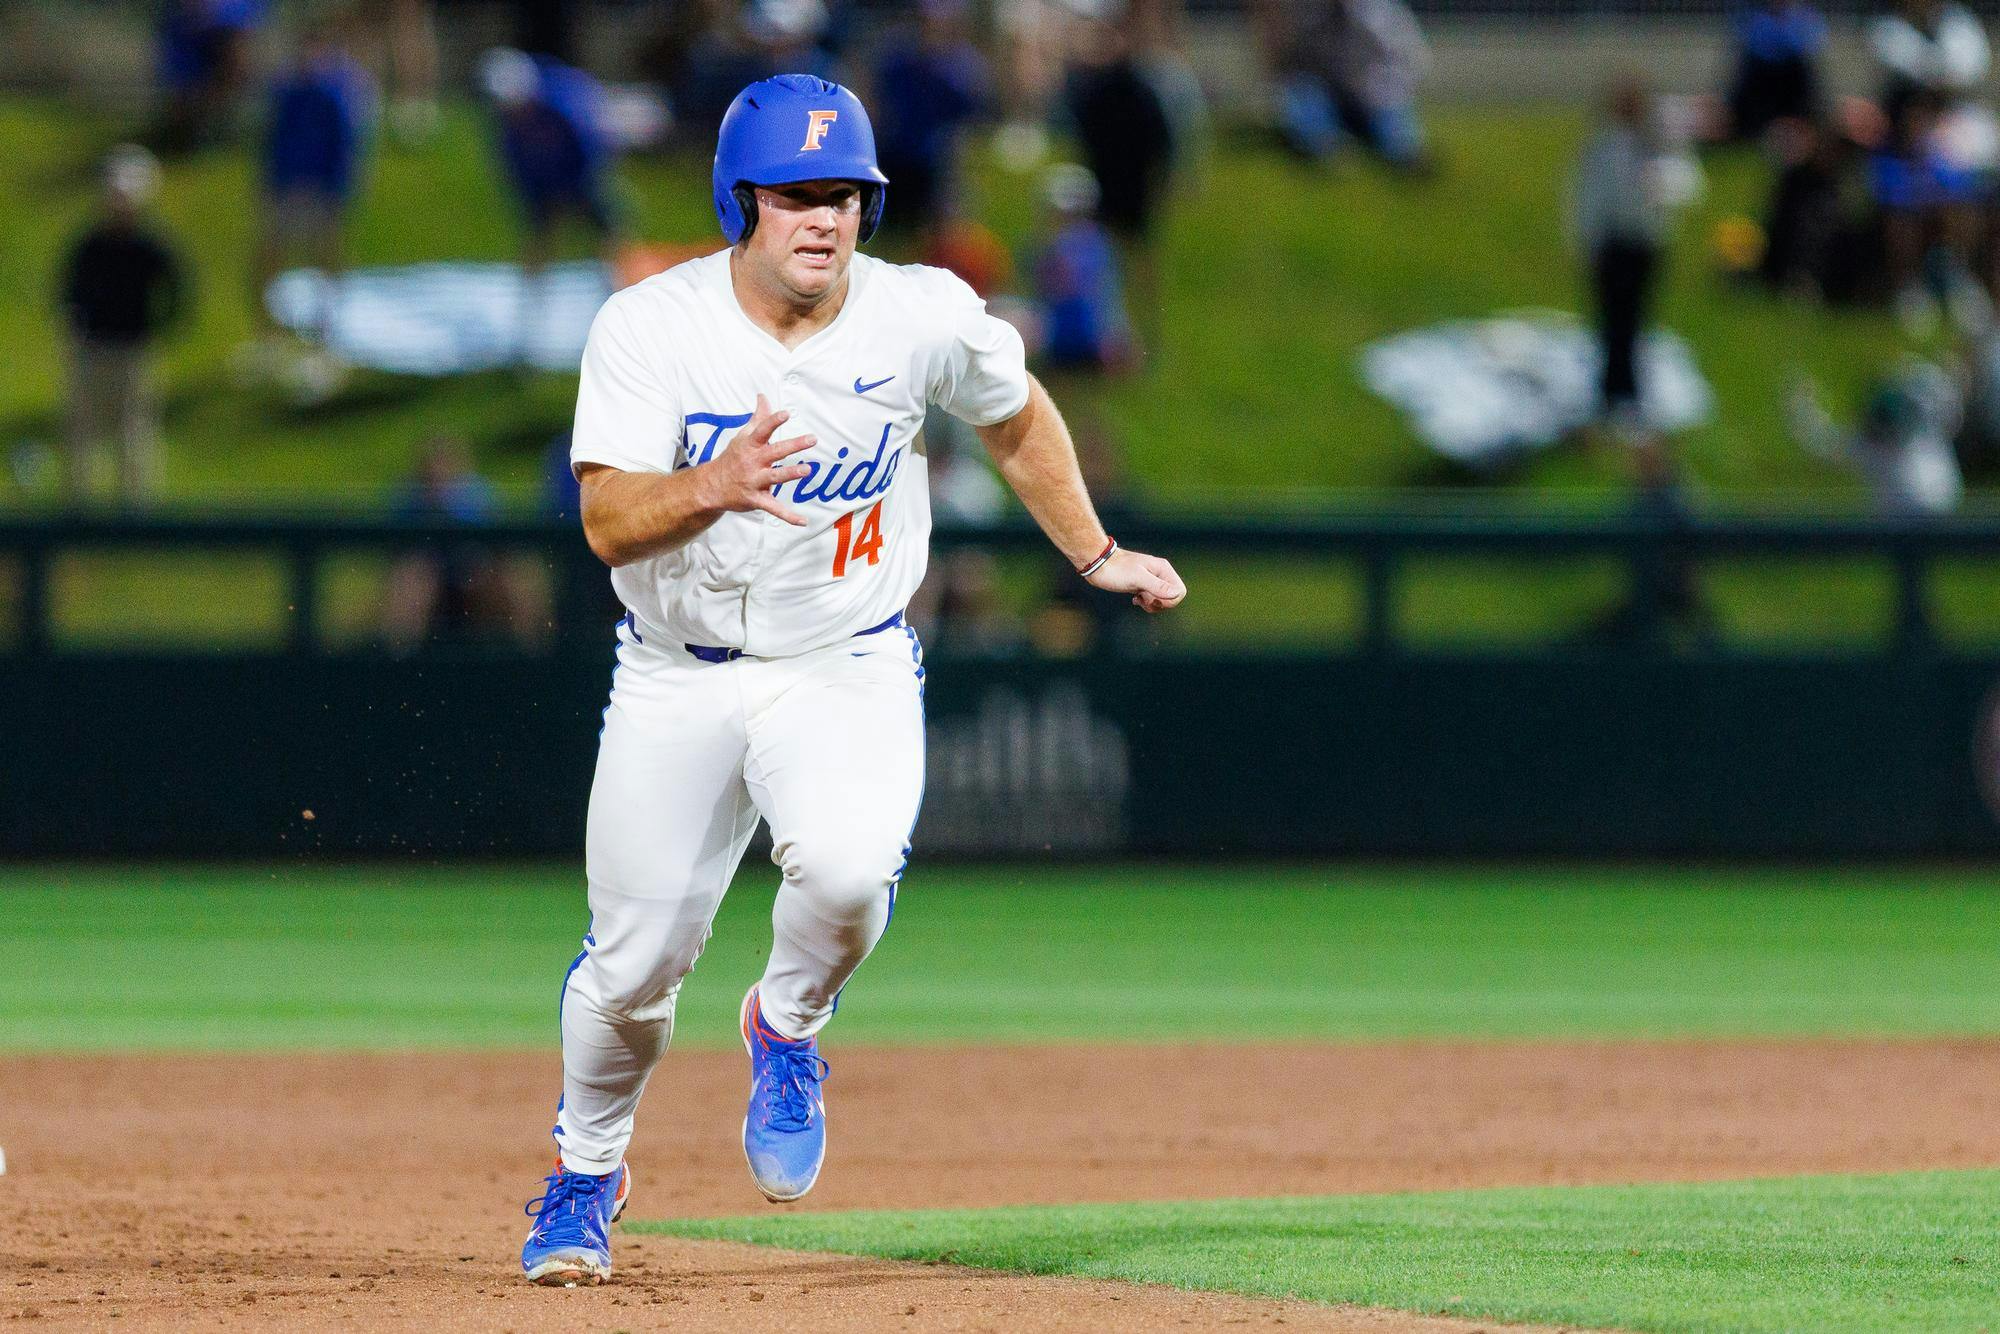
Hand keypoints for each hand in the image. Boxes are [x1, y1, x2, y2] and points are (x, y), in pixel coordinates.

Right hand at [697, 393, 814, 525]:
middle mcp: (752, 462)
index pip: (762, 431)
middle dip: (793, 446)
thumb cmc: (733, 458)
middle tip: (811, 439)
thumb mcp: (743, 436)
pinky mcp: (756, 500)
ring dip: (790, 473)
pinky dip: (788, 516)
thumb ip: (758, 418)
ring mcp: (754, 482)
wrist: (712, 486)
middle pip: (774, 452)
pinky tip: (803, 521)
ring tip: (807, 470)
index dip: (773, 421)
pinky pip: (774, 508)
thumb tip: (764, 397)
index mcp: (750, 446)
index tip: (786, 414)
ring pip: (775, 477)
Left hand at [1086, 547, 1185, 612]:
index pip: (1179, 591)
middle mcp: (1160, 574)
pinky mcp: (1142, 586)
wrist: (1098, 565)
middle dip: (1159, 603)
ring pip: (1161, 600)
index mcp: (1163, 569)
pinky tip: (1134, 599)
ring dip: (1151, 605)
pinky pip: (1152, 600)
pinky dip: (1145, 603)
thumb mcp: (1137, 578)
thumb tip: (1176, 594)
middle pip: (1172, 598)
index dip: (1169, 601)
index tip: (1153, 599)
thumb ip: (1157, 586)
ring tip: (1138, 599)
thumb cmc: (1116, 570)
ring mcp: (1151, 581)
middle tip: (1143, 598)